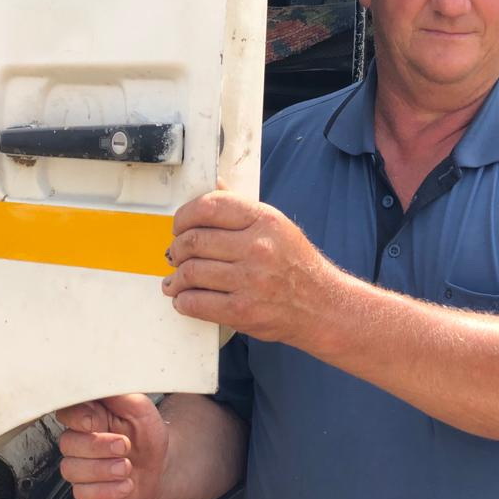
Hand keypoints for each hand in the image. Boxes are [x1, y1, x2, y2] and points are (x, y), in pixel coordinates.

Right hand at [55, 394, 168, 498]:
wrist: (160, 469)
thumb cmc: (147, 436)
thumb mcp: (141, 408)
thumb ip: (119, 394)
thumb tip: (102, 381)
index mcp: (92, 415)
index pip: (67, 411)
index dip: (77, 417)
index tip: (95, 422)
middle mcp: (81, 440)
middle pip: (67, 442)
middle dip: (98, 446)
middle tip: (124, 446)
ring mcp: (81, 466)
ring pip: (71, 469)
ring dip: (104, 470)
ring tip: (127, 467)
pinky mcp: (85, 490)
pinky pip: (82, 494)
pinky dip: (108, 490)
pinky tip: (124, 484)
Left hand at [162, 189, 337, 344]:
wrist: (322, 306)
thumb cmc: (298, 266)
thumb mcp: (278, 226)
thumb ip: (243, 209)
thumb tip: (214, 187)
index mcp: (264, 221)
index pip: (209, 206)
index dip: (184, 215)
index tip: (179, 225)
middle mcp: (257, 248)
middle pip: (194, 240)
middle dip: (177, 248)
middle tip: (176, 254)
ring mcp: (250, 280)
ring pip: (190, 272)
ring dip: (176, 278)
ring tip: (176, 280)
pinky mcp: (242, 311)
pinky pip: (195, 302)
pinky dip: (183, 301)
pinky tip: (185, 298)